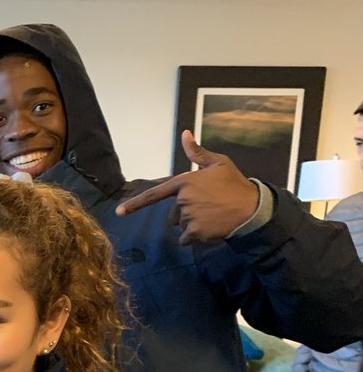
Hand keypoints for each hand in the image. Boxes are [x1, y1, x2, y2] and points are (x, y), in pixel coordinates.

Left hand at [115, 130, 258, 243]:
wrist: (252, 208)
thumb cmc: (234, 184)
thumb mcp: (218, 163)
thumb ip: (197, 152)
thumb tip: (184, 133)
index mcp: (185, 182)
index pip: (154, 194)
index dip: (135, 204)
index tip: (119, 212)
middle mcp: (183, 199)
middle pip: (173, 214)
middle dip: (185, 213)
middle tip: (208, 207)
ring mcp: (188, 216)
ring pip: (181, 226)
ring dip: (192, 224)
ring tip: (212, 216)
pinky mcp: (194, 232)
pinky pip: (185, 239)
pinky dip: (194, 237)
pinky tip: (210, 228)